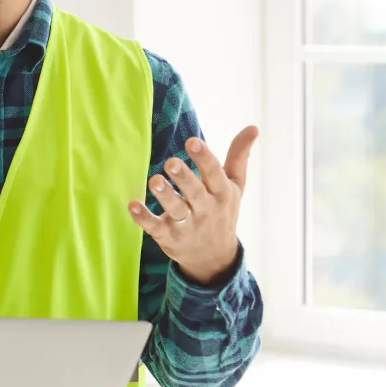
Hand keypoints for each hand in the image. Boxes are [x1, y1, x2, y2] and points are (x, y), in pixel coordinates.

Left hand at [128, 127, 259, 284]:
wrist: (215, 259)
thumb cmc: (222, 212)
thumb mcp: (235, 186)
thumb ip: (239, 156)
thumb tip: (253, 127)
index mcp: (222, 193)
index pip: (215, 174)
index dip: (204, 158)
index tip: (192, 142)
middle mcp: (206, 210)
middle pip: (195, 193)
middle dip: (184, 178)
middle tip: (171, 162)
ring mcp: (187, 225)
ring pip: (175, 210)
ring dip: (164, 196)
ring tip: (154, 180)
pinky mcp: (168, 237)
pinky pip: (155, 228)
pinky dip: (143, 218)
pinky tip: (132, 205)